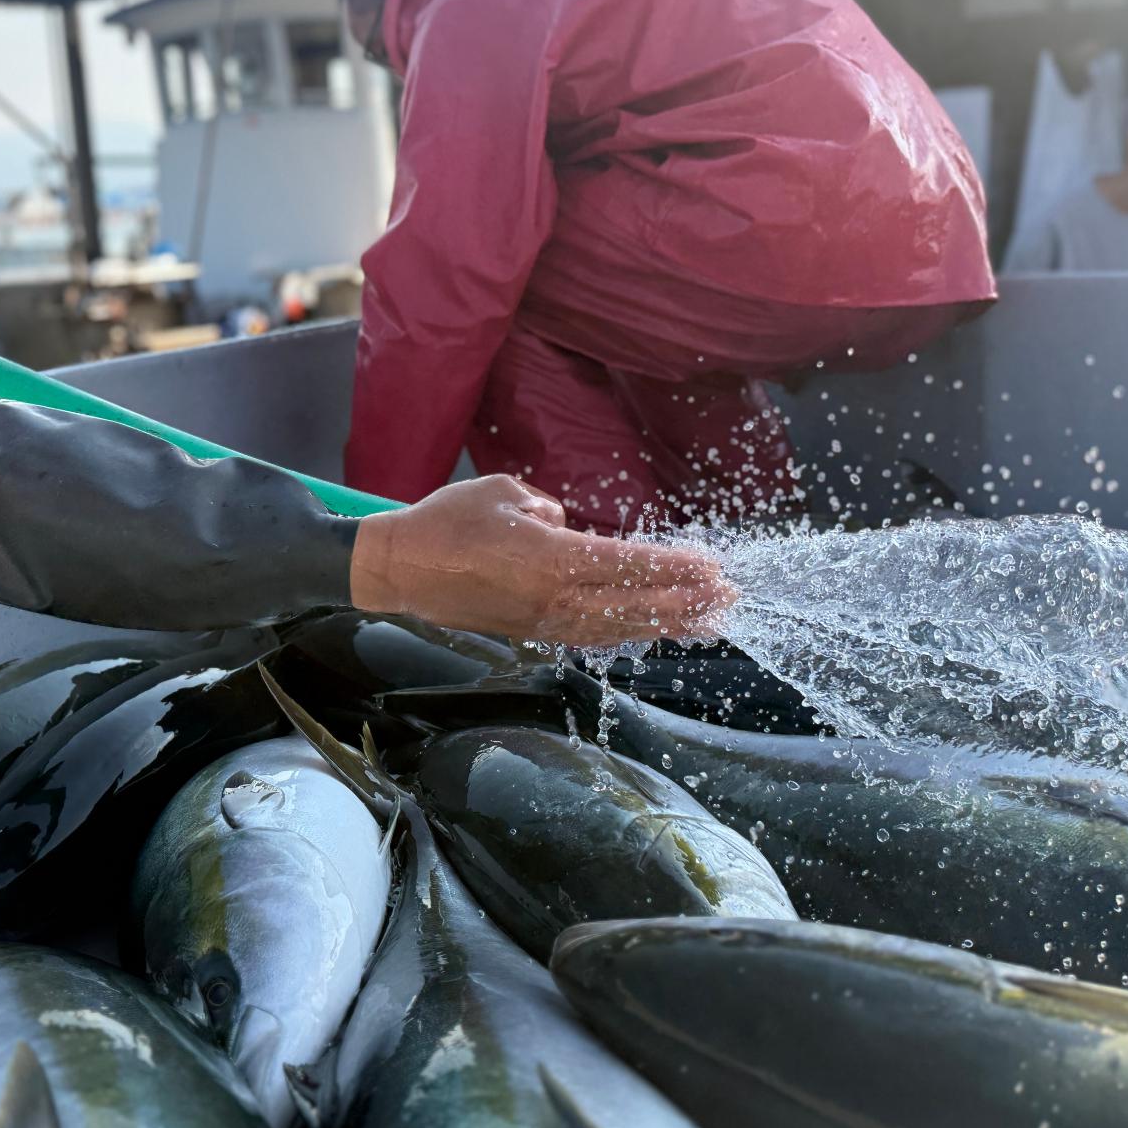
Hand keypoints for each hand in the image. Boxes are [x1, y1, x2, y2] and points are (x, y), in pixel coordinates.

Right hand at [348, 475, 735, 647]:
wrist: (399, 570)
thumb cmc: (447, 521)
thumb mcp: (505, 493)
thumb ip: (550, 508)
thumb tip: (569, 525)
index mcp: (549, 558)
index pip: (626, 565)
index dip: (673, 567)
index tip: (712, 566)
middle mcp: (553, 597)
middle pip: (633, 604)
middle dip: (686, 601)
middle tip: (729, 597)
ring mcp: (543, 621)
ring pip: (618, 627)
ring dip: (666, 624)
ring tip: (708, 621)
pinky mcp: (532, 632)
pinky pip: (592, 635)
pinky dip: (630, 633)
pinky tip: (654, 630)